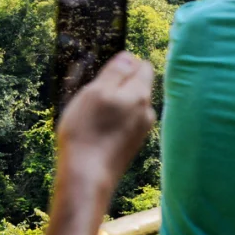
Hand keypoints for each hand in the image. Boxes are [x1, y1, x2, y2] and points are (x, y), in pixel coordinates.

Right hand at [55, 52, 155, 194]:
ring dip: (113, 105)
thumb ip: (116, 72)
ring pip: (129, 106)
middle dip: (117, 86)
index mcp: (141, 94)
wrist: (87, 176)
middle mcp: (147, 111)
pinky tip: (96, 131)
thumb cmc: (87, 131)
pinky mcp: (132, 145)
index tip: (103, 75)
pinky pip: (123, 124)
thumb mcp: (96, 92)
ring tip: (91, 117)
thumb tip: (130, 57)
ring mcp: (142, 130)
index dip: (123, 66)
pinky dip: (112, 122)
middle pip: (137, 87)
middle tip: (92, 98)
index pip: (143, 67)